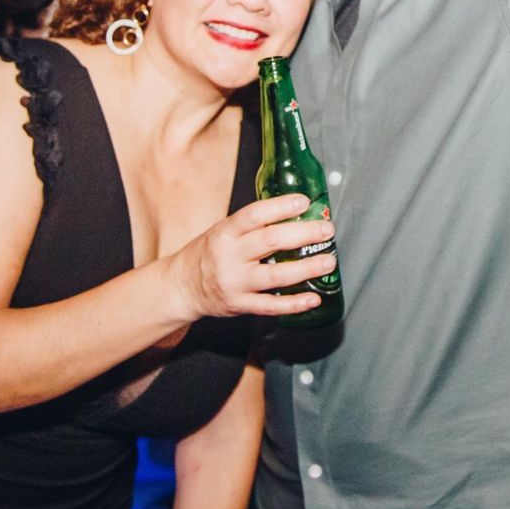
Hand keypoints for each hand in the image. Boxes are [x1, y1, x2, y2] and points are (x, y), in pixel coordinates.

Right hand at [165, 193, 337, 320]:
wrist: (181, 287)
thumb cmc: (208, 254)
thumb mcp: (222, 231)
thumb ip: (252, 226)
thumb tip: (294, 213)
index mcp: (225, 233)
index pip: (254, 215)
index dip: (280, 207)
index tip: (304, 202)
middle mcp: (229, 257)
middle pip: (270, 242)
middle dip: (303, 234)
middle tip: (327, 230)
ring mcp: (235, 283)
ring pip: (275, 275)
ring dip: (306, 268)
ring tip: (328, 261)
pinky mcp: (240, 305)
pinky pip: (271, 306)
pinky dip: (294, 304)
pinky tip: (313, 298)